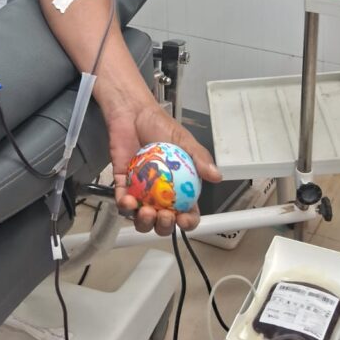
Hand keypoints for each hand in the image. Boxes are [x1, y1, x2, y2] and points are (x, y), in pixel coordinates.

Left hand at [104, 97, 221, 235]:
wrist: (133, 113)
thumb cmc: (160, 125)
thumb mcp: (184, 141)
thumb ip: (199, 158)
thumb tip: (216, 176)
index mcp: (181, 187)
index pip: (188, 212)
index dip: (188, 222)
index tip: (184, 219)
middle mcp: (161, 194)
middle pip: (164, 222)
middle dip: (164, 227)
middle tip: (164, 216)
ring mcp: (141, 191)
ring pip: (142, 219)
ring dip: (144, 223)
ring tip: (146, 211)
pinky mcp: (123, 185)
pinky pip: (123, 201)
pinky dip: (125, 206)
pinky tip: (128, 201)